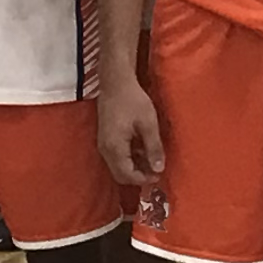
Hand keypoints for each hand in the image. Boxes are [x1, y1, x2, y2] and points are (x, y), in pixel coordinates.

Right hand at [99, 70, 164, 184]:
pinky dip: (130, 158)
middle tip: (156, 171)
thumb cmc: (132, 100)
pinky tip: (143, 150)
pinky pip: (117, 157)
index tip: (159, 176)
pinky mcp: (105, 138)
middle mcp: (105, 149)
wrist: (116, 83)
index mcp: (114, 147)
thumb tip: (159, 169)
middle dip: (138, 176)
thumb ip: (154, 148)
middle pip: (120, 174)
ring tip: (152, 159)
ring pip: (118, 166)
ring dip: (135, 167)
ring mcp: (103, 144)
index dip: (143, 179)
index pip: (127, 175)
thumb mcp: (148, 124)